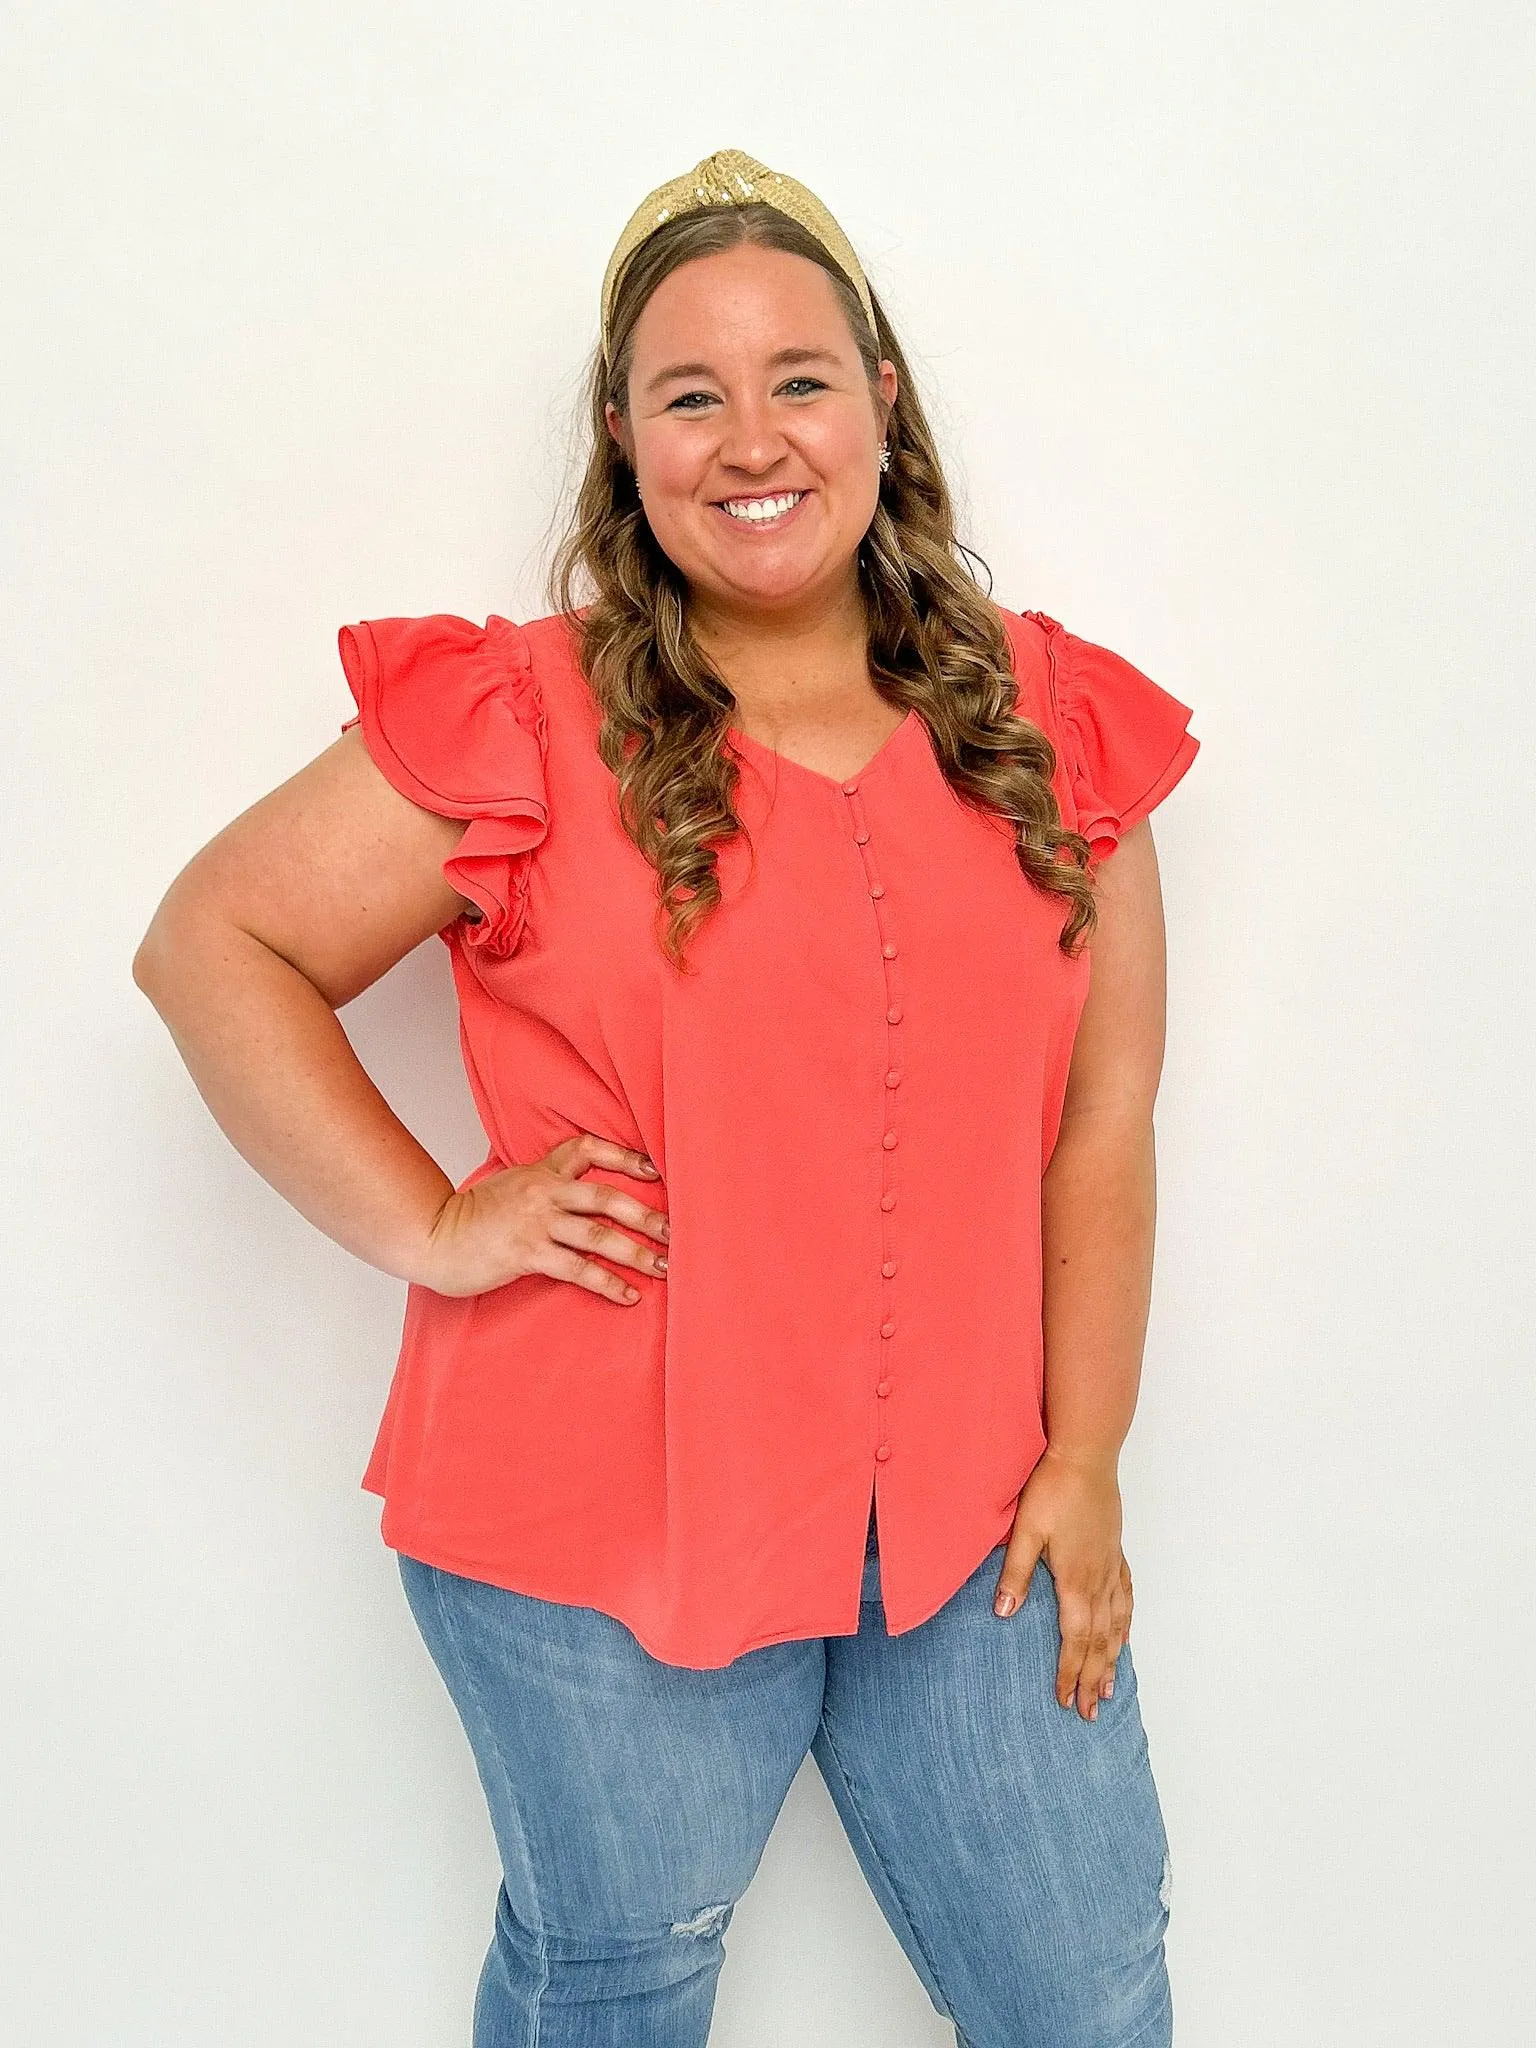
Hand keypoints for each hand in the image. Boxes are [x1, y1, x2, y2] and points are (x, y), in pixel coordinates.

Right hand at [419, 1131, 669, 1301]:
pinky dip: (606, 1283)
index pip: (588, 1149)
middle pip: (607, 1197)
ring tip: (663, 1267)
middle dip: (647, 1215)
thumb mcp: (511, 1185)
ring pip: (598, 1235)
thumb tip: (579, 1191)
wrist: (432, 1237)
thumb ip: (545, 1182)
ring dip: (636, 1253)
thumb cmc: (473, 1216)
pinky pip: (577, 1269)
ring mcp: (536, 1223)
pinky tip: (628, 1295)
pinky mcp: (527, 1253)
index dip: (624, 1156)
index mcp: (541, 1172)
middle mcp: (544, 1192)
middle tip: (677, 1231)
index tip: (655, 1168)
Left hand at [991, 1447, 1133, 1721]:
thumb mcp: (1025, 1529)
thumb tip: (1004, 1614)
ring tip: (1109, 1689)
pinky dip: (1125, 1624)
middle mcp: (1099, 1580)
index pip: (1073, 1639)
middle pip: (1099, 1641)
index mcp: (1075, 1580)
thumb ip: (1015, 1573)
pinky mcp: (1115, 1552)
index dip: (1069, 1672)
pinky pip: (1126, 1599)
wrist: (1087, 1456)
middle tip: (1090, 1713)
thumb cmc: (1053, 1489)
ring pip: (1116, 1625)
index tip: (1065, 1701)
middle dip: (1092, 1678)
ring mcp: (1111, 1567)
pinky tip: (1124, 1637)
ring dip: (1111, 1660)